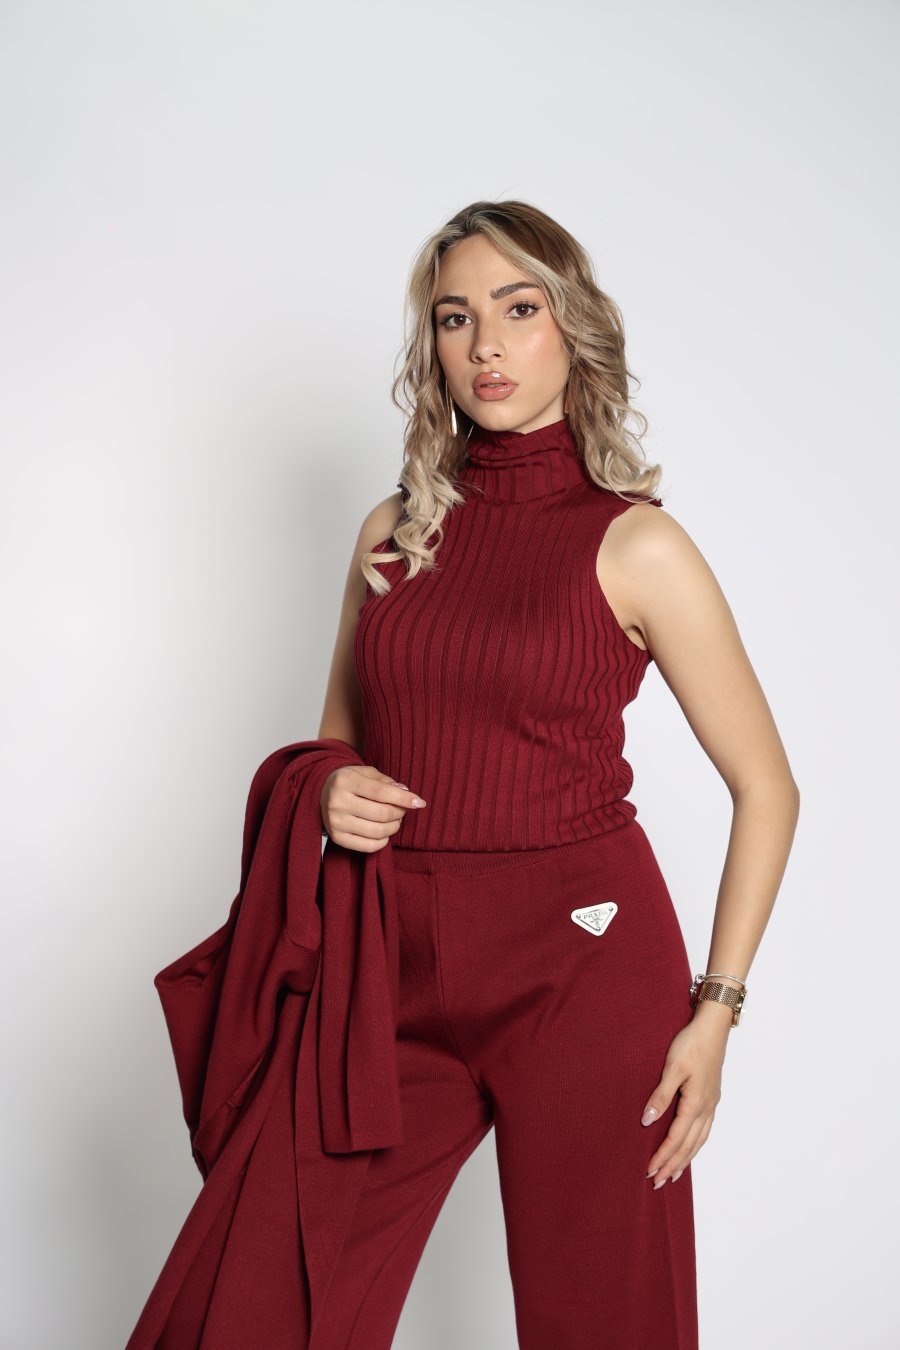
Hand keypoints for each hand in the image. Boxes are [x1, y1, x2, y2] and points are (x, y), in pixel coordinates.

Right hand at [320, 764, 426, 851]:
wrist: (322, 794)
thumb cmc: (350, 782)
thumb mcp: (366, 773)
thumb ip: (386, 781)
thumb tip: (406, 793)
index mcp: (345, 781)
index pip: (381, 792)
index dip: (403, 799)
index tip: (420, 802)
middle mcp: (337, 802)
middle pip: (381, 814)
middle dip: (399, 813)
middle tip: (402, 810)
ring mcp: (335, 822)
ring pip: (377, 831)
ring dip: (394, 827)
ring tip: (395, 820)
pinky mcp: (337, 838)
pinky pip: (368, 846)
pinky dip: (383, 841)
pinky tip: (385, 832)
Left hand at [641, 1009, 730, 1188]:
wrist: (713, 1028)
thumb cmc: (691, 1044)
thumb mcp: (672, 1068)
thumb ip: (661, 1096)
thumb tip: (647, 1121)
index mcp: (695, 1103)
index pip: (676, 1138)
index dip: (662, 1156)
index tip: (649, 1171)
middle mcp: (706, 1109)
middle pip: (689, 1146)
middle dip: (673, 1165)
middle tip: (658, 1183)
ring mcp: (712, 1104)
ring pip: (699, 1141)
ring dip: (685, 1159)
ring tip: (673, 1174)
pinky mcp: (712, 1098)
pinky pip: (704, 1130)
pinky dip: (695, 1145)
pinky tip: (690, 1148)